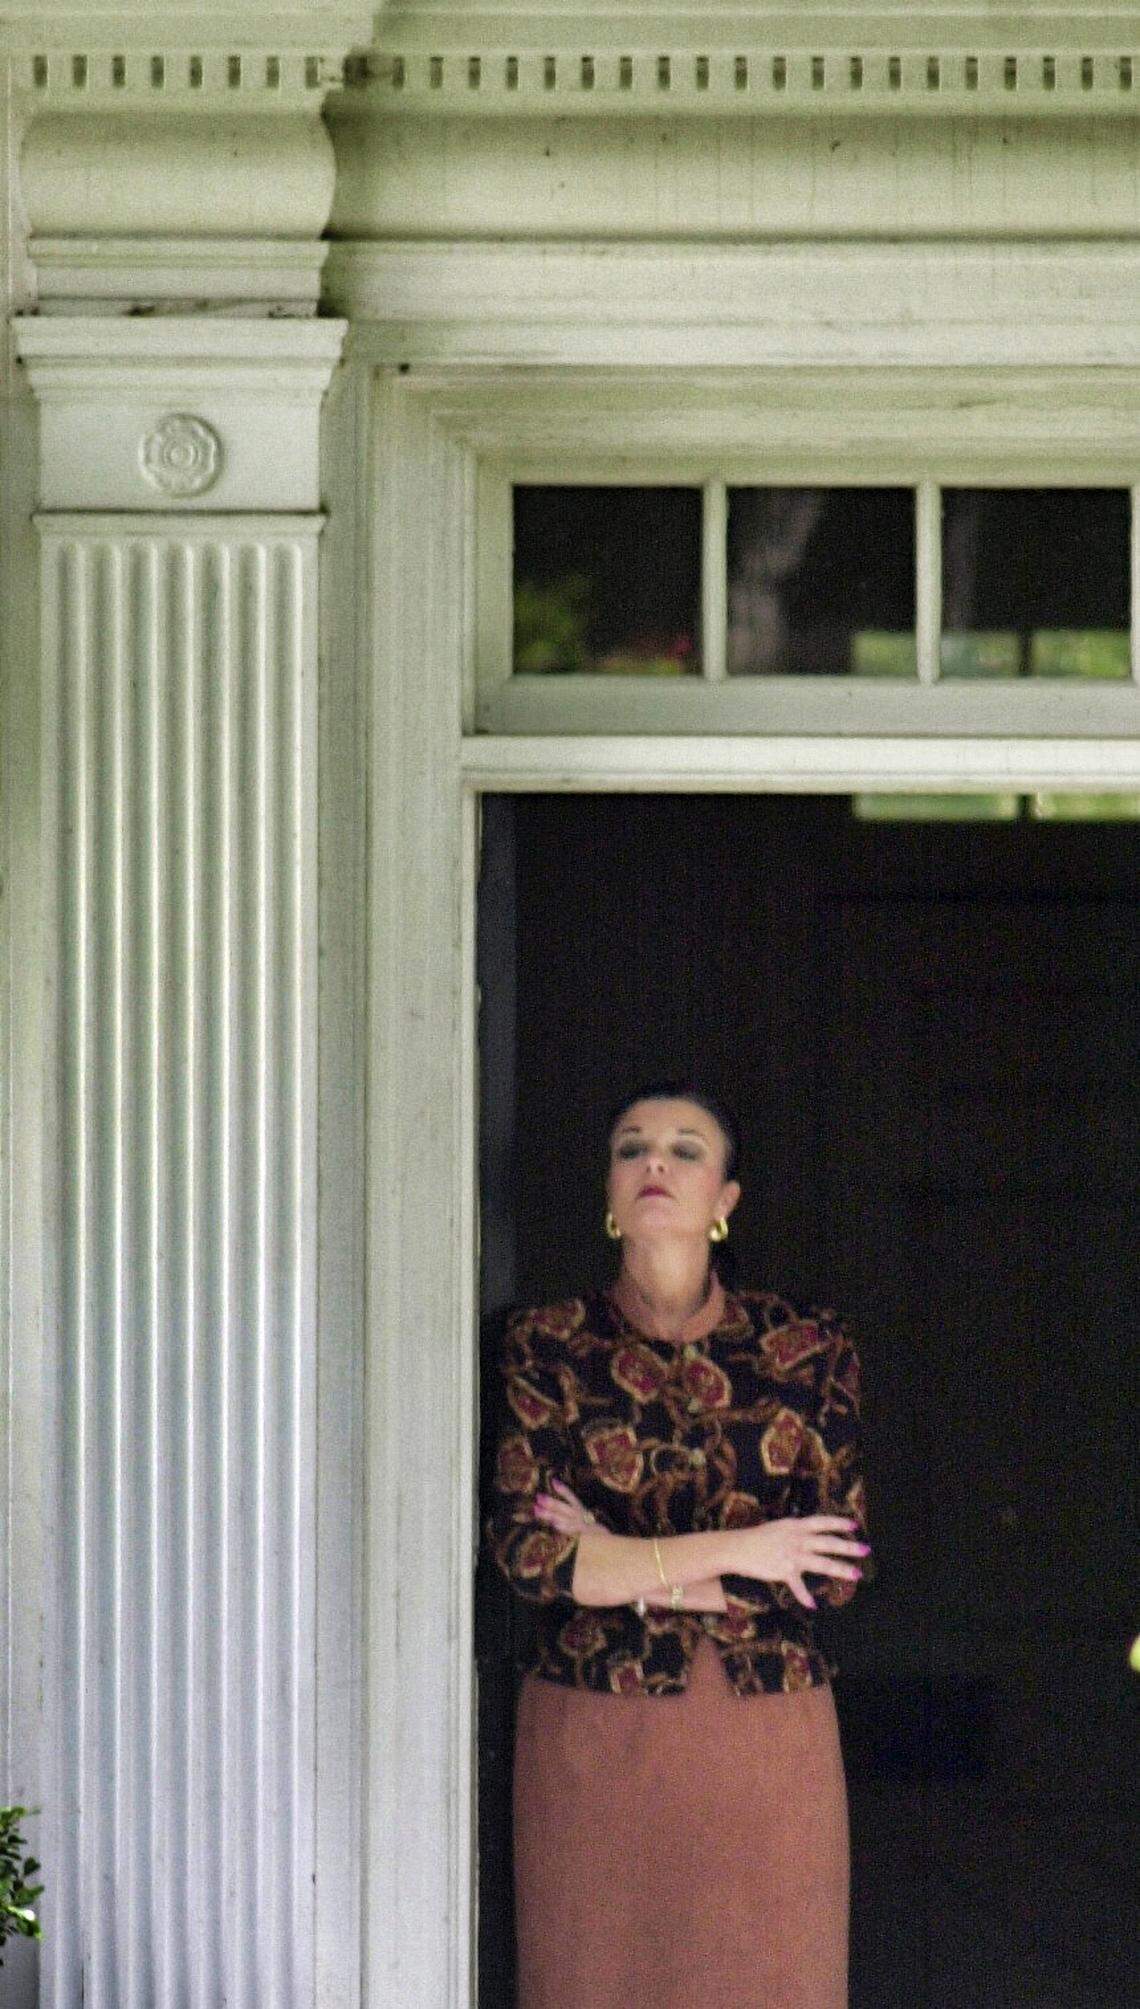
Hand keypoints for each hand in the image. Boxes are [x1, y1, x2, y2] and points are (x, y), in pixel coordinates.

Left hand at [532, 1478, 608, 1537]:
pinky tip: (554, 1525)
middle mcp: (580, 1516)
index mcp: (581, 1510)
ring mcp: (580, 1525)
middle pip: (563, 1507)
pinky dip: (562, 1527)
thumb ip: (569, 1514)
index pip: (571, 1497)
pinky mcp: (580, 1536)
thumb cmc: (591, 1531)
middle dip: (550, 1502)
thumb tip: (553, 1514)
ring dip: (549, 1514)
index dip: (563, 1489)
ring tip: (537, 1510)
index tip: (553, 1481)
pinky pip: (570, 1530)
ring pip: (562, 1518)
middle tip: (539, 1496)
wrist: (606, 1544)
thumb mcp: (584, 1519)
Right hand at [728, 1515, 868, 1610]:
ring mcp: (791, 1555)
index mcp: (796, 1526)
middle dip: (848, 1547)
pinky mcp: (783, 1571)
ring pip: (821, 1563)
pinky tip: (813, 1605)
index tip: (855, 1525)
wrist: (737, 1547)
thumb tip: (812, 1533)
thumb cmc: (757, 1537)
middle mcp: (797, 1539)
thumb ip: (797, 1531)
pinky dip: (804, 1596)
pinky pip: (797, 1586)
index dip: (839, 1523)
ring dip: (840, 1569)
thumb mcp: (780, 1527)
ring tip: (856, 1575)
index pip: (822, 1522)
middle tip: (866, 1550)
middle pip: (828, 1543)